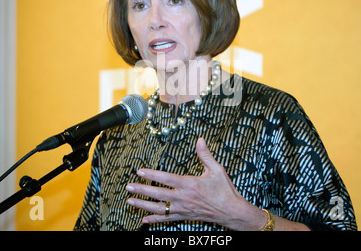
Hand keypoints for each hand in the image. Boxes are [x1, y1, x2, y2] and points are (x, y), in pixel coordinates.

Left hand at [125, 138, 262, 229]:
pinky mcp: (184, 216)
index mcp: (190, 185)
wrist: (231, 211)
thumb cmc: (224, 190)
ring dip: (143, 205)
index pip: (167, 179)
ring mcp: (182, 209)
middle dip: (142, 190)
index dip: (152, 175)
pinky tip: (144, 219)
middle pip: (158, 195)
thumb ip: (205, 155)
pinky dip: (154, 220)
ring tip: (130, 202)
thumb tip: (200, 140)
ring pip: (159, 208)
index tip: (140, 171)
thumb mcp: (217, 170)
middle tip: (128, 187)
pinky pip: (166, 219)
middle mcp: (184, 198)